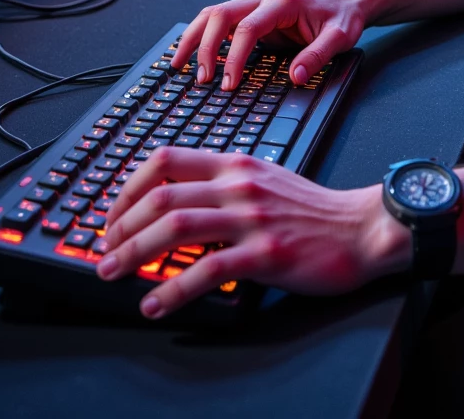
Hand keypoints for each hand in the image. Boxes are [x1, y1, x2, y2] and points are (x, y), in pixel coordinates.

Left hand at [97, 149, 409, 317]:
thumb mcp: (262, 181)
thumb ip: (221, 186)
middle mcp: (238, 184)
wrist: (359, 228)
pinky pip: (208, 268)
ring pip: (177, 225)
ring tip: (113, 273)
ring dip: (135, 252)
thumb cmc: (310, 210)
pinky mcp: (265, 252)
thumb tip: (174, 206)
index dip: (129, 187)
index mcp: (234, 163)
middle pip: (162, 194)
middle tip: (105, 251)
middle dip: (122, 226)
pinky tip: (155, 303)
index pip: (167, 159)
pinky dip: (173, 288)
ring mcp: (252, 216)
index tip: (113, 214)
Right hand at [172, 0, 366, 90]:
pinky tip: (193, 52)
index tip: (228, 83)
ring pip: (213, 14)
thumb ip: (317, 56)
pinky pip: (220, 20)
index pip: (247, 28)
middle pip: (220, 15)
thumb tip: (294, 77)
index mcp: (283, 1)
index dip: (234, 57)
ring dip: (195, 38)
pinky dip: (203, 35)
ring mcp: (256, 2)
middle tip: (202, 78)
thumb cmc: (343, 17)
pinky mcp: (253, 12)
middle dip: (205, 47)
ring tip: (179, 64)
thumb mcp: (340, 38)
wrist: (348, 1)